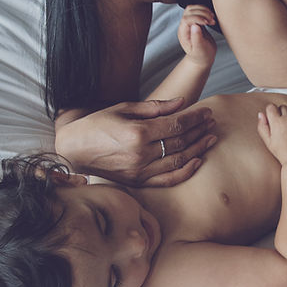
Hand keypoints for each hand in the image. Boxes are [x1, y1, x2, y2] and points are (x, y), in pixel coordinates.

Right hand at [55, 97, 216, 186]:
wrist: (74, 150)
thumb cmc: (97, 125)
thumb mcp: (123, 108)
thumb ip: (154, 107)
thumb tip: (181, 103)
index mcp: (137, 132)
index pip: (176, 125)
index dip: (195, 118)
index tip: (206, 112)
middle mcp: (141, 154)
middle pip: (181, 142)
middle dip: (199, 130)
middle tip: (211, 122)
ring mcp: (140, 171)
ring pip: (178, 161)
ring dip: (198, 149)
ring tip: (210, 138)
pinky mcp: (138, 182)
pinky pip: (168, 180)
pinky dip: (185, 172)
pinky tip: (197, 161)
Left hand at [177, 5, 217, 67]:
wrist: (203, 58)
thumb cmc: (201, 56)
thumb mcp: (199, 49)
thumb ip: (196, 38)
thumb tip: (195, 26)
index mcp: (183, 34)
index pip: (186, 19)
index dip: (197, 18)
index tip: (207, 23)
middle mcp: (184, 27)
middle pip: (189, 11)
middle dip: (202, 13)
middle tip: (211, 21)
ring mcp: (190, 23)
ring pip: (192, 8)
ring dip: (203, 10)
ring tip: (212, 18)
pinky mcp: (196, 21)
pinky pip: (198, 11)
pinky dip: (205, 11)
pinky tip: (211, 17)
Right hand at [256, 103, 286, 165]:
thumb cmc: (284, 153)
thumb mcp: (268, 142)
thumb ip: (262, 126)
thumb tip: (261, 114)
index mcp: (277, 122)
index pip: (271, 107)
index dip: (271, 112)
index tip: (274, 118)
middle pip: (283, 107)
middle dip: (282, 113)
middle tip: (284, 124)